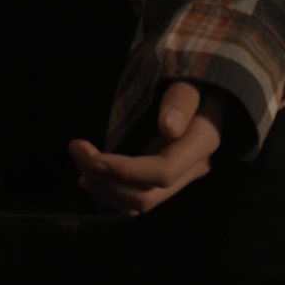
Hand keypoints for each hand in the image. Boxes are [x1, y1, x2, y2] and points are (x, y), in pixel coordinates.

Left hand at [67, 82, 225, 216]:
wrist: (208, 91)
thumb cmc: (195, 81)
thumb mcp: (190, 82)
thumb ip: (181, 101)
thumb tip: (168, 127)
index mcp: (201, 144)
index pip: (163, 173)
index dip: (126, 171)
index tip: (94, 157)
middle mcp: (192, 169)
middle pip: (146, 196)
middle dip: (105, 179)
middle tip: (77, 148)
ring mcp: (179, 179)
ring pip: (137, 203)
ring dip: (101, 186)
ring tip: (79, 156)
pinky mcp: (164, 181)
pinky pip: (135, 200)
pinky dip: (108, 193)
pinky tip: (87, 177)